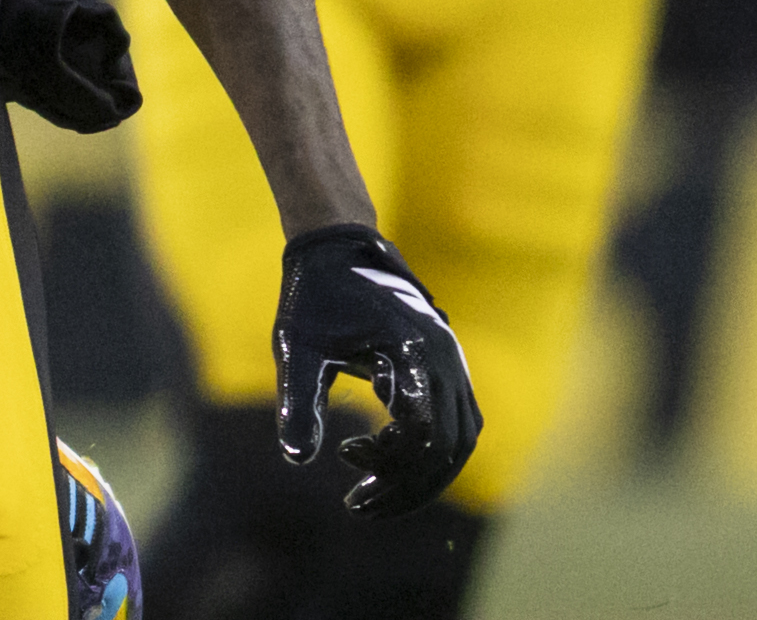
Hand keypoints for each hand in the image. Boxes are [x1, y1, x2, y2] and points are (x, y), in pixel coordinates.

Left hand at [273, 225, 480, 515]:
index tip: (344, 458)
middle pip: (449, 448)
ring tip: (369, 491)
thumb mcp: (297, 348)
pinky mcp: (448, 370)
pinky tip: (380, 453)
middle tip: (358, 505)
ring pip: (459, 441)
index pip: (423, 433)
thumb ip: (298, 401)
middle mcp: (444, 358)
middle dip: (406, 486)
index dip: (388, 463)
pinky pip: (457, 426)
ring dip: (420, 475)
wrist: (336, 251)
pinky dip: (428, 452)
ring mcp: (452, 364)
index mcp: (413, 350)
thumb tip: (296, 459)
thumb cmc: (313, 298)